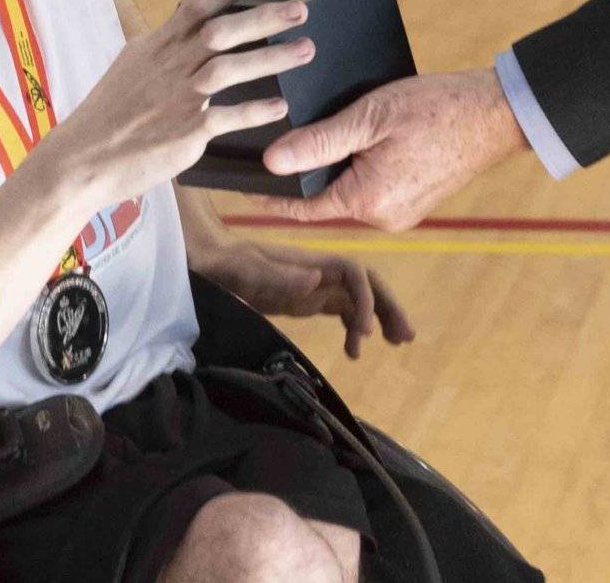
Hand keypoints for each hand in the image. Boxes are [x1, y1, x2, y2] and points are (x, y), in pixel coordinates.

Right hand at [51, 0, 317, 202]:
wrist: (79, 162)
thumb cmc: (106, 119)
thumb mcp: (131, 70)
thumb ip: (162, 51)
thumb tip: (181, 33)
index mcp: (155, 47)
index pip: (198, 4)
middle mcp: (168, 66)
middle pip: (221, 30)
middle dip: (264, 16)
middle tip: (301, 8)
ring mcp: (177, 98)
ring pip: (230, 67)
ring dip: (272, 57)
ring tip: (305, 49)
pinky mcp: (184, 132)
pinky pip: (228, 116)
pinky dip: (256, 111)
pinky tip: (280, 107)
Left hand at [187, 234, 414, 360]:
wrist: (205, 259)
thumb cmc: (221, 263)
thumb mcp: (243, 270)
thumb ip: (276, 275)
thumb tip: (318, 279)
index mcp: (308, 262)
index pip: (353, 273)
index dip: (367, 299)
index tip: (364, 333)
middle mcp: (317, 271)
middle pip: (365, 284)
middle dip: (388, 306)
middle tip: (404, 337)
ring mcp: (313, 284)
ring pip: (357, 298)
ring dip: (378, 317)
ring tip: (395, 342)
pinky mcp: (305, 298)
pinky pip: (340, 310)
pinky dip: (353, 328)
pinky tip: (354, 350)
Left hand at [249, 71, 527, 231]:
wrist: (497, 112)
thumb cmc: (438, 108)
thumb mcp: (370, 116)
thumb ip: (319, 141)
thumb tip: (272, 162)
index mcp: (368, 200)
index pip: (302, 206)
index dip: (271, 195)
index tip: (242, 186)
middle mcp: (385, 216)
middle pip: (327, 196)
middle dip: (312, 168)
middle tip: (294, 133)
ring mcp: (404, 212)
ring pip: (352, 190)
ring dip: (341, 164)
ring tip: (343, 127)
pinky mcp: (417, 200)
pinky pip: (376, 187)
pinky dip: (365, 165)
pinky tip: (372, 136)